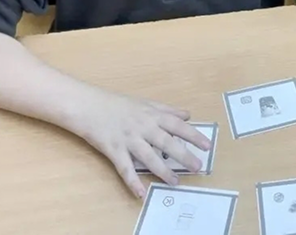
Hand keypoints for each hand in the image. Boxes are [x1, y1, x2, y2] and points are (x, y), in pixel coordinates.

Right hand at [69, 87, 210, 197]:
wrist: (88, 105)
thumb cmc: (117, 104)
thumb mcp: (145, 103)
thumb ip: (167, 110)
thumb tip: (187, 114)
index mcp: (152, 115)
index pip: (177, 125)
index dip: (193, 135)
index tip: (207, 146)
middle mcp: (143, 127)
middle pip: (166, 142)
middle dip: (183, 155)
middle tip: (199, 166)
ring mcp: (128, 139)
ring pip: (148, 157)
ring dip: (163, 170)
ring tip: (175, 182)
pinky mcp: (113, 149)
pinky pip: (124, 168)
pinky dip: (132, 181)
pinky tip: (140, 193)